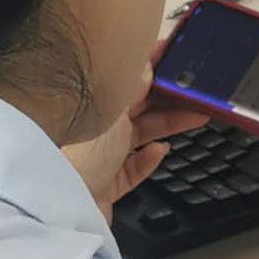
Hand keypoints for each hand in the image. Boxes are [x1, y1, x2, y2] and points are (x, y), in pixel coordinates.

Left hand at [63, 69, 205, 216]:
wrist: (60, 205)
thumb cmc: (80, 151)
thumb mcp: (111, 110)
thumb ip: (131, 88)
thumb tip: (146, 65)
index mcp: (93, 103)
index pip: (127, 78)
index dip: (152, 64)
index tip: (176, 53)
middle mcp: (96, 127)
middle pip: (137, 107)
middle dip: (168, 97)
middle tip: (198, 88)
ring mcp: (101, 157)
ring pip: (140, 135)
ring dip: (168, 125)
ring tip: (198, 115)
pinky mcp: (107, 184)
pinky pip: (133, 168)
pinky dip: (148, 159)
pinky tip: (161, 151)